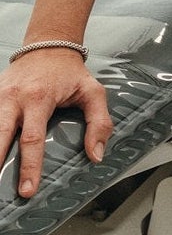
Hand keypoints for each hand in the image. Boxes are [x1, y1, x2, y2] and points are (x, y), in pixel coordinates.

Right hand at [0, 50, 112, 196]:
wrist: (49, 44)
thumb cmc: (69, 72)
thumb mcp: (92, 91)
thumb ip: (99, 122)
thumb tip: (95, 154)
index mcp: (39, 98)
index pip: (32, 139)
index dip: (30, 167)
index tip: (28, 189)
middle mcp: (15, 97)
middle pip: (0, 134)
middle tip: (0, 190)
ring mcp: (0, 96)